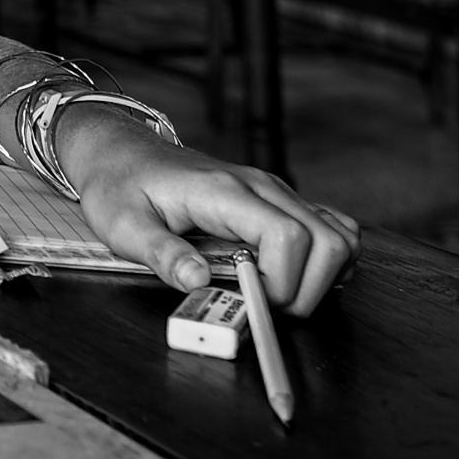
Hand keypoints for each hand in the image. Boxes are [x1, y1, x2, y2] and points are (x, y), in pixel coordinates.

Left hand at [60, 106, 358, 314]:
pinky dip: (325, 260)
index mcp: (224, 192)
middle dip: (309, 289)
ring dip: (323, 277)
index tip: (253, 302)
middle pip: (328, 239)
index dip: (283, 282)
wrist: (120, 152)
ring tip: (277, 294)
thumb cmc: (119, 186)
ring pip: (339, 234)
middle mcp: (260, 187)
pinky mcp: (277, 200)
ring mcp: (274, 191)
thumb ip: (161, 254)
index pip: (288, 236)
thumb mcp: (123, 225)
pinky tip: (289, 277)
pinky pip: (329, 228)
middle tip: (266, 306)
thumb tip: (198, 282)